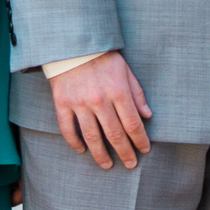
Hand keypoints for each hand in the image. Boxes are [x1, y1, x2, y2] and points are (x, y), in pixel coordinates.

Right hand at [50, 51, 151, 168]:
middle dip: (125, 152)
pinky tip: (82, 150)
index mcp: (118, 91)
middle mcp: (100, 100)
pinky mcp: (62, 103)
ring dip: (101, 154)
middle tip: (130, 164)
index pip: (133, 124)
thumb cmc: (103, 57)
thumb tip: (148, 116)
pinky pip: (68, 129)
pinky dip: (75, 142)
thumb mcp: (125, 71)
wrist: (73, 45)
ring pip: (91, 137)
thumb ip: (137, 94)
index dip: (140, 140)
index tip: (145, 150)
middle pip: (114, 134)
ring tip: (108, 165)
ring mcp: (79, 103)